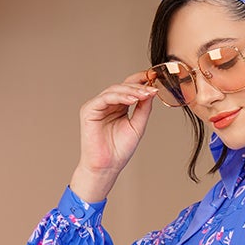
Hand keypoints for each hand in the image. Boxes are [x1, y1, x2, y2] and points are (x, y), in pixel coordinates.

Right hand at [70, 71, 159, 203]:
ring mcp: (97, 106)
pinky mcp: (89, 110)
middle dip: (138, 86)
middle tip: (152, 87)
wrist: (107, 167)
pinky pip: (105, 98)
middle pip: (122, 87)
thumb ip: (143, 108)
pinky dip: (119, 97)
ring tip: (144, 94)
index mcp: (118, 107)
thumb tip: (151, 91)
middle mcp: (107, 104)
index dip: (141, 81)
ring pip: (114, 90)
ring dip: (131, 91)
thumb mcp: (137, 126)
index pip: (129, 88)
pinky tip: (132, 100)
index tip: (155, 78)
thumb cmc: (120, 150)